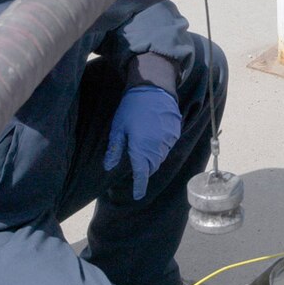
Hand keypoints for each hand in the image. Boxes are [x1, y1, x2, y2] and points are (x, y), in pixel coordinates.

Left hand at [104, 85, 181, 199]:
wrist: (153, 89)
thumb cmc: (131, 109)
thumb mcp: (118, 128)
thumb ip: (115, 149)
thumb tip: (108, 166)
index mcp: (141, 149)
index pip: (141, 174)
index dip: (139, 186)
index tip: (137, 195)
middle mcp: (157, 148)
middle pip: (152, 167)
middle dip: (145, 170)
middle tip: (137, 168)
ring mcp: (168, 140)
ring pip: (160, 157)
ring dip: (152, 158)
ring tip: (144, 149)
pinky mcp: (175, 132)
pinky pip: (167, 146)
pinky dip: (160, 147)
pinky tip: (153, 137)